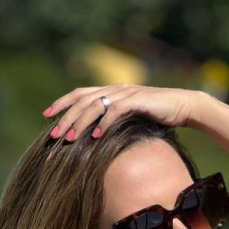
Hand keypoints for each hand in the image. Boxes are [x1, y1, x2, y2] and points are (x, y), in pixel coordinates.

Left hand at [44, 84, 198, 140]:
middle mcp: (115, 89)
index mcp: (110, 92)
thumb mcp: (128, 120)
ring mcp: (126, 93)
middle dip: (66, 118)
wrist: (182, 107)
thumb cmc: (155, 116)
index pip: (79, 94)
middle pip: (83, 100)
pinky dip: (104, 123)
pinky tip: (95, 137)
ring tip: (69, 139)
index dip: (62, 103)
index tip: (46, 116)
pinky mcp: (138, 100)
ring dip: (80, 123)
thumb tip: (92, 139)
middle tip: (54, 135)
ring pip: (95, 105)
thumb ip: (111, 123)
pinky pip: (116, 111)